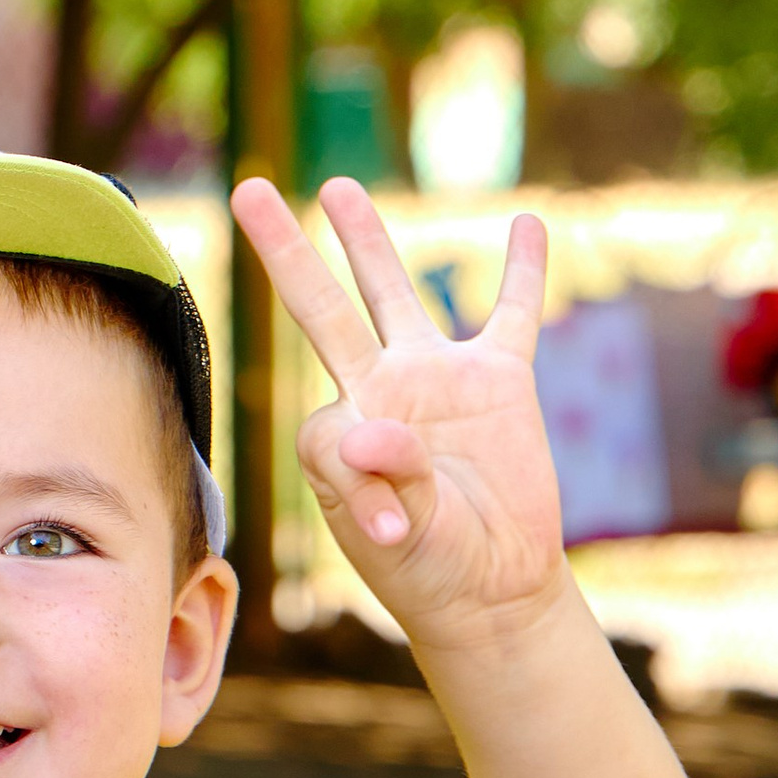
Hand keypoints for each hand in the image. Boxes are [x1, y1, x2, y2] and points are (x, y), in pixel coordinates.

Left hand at [231, 175, 563, 656]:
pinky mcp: (498, 382)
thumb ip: (381, 481)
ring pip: (396, 294)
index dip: (358, 476)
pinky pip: (511, 316)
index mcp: (340, 437)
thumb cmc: (429, 569)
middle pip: (324, 308)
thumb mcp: (398, 539)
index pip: (323, 426)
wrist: (493, 590)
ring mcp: (437, 381)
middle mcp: (379, 393)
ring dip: (368, 241)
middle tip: (249, 189)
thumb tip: (376, 428)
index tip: (391, 530)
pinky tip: (528, 224)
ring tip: (338, 188)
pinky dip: (521, 273)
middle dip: (287, 252)